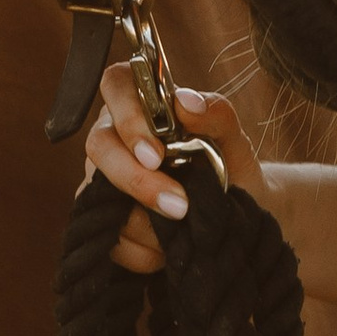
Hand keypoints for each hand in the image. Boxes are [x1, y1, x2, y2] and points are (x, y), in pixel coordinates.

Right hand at [82, 59, 274, 274]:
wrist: (237, 212)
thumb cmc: (229, 164)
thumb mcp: (233, 138)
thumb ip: (216, 112)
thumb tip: (186, 102)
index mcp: (140, 104)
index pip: (115, 84)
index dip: (128, 116)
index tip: (157, 153)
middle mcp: (113, 138)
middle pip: (99, 146)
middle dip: (137, 180)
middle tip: (179, 205)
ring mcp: (101, 181)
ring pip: (101, 197)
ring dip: (147, 222)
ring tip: (186, 226)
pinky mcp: (103, 222)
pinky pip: (110, 239)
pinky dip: (143, 251)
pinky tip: (169, 249)